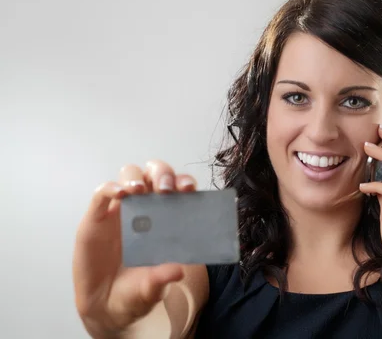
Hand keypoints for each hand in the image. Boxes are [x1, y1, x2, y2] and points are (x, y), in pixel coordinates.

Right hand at [73, 160, 196, 335]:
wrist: (106, 306)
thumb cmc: (136, 290)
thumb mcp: (152, 288)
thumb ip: (162, 278)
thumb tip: (178, 271)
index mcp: (165, 218)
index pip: (177, 188)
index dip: (184, 182)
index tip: (189, 189)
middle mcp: (144, 208)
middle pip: (154, 173)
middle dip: (162, 174)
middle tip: (165, 189)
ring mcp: (119, 210)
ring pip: (129, 175)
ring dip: (136, 177)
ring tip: (139, 190)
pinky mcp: (96, 218)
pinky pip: (101, 193)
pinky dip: (110, 188)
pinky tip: (119, 193)